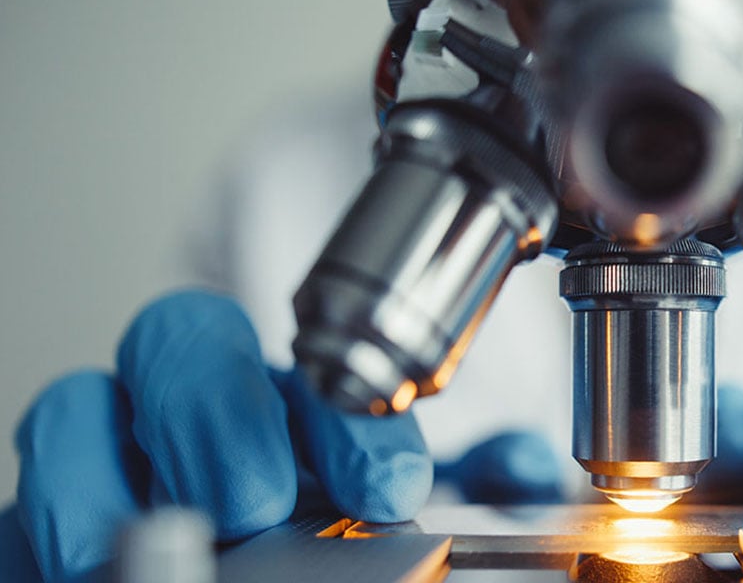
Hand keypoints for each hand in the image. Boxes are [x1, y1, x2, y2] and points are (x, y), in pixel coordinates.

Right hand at [1, 290, 562, 581]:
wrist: (248, 571)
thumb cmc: (336, 538)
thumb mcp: (405, 508)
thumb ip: (475, 484)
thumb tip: (533, 471)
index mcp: (292, 394)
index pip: (312, 366)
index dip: (349, 418)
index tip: (388, 484)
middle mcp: (191, 406)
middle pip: (180, 340)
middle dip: (218, 411)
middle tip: (258, 499)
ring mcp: (104, 457)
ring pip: (73, 410)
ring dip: (107, 472)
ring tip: (168, 537)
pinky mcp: (41, 524)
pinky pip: (16, 515)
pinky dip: (47, 532)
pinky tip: (92, 566)